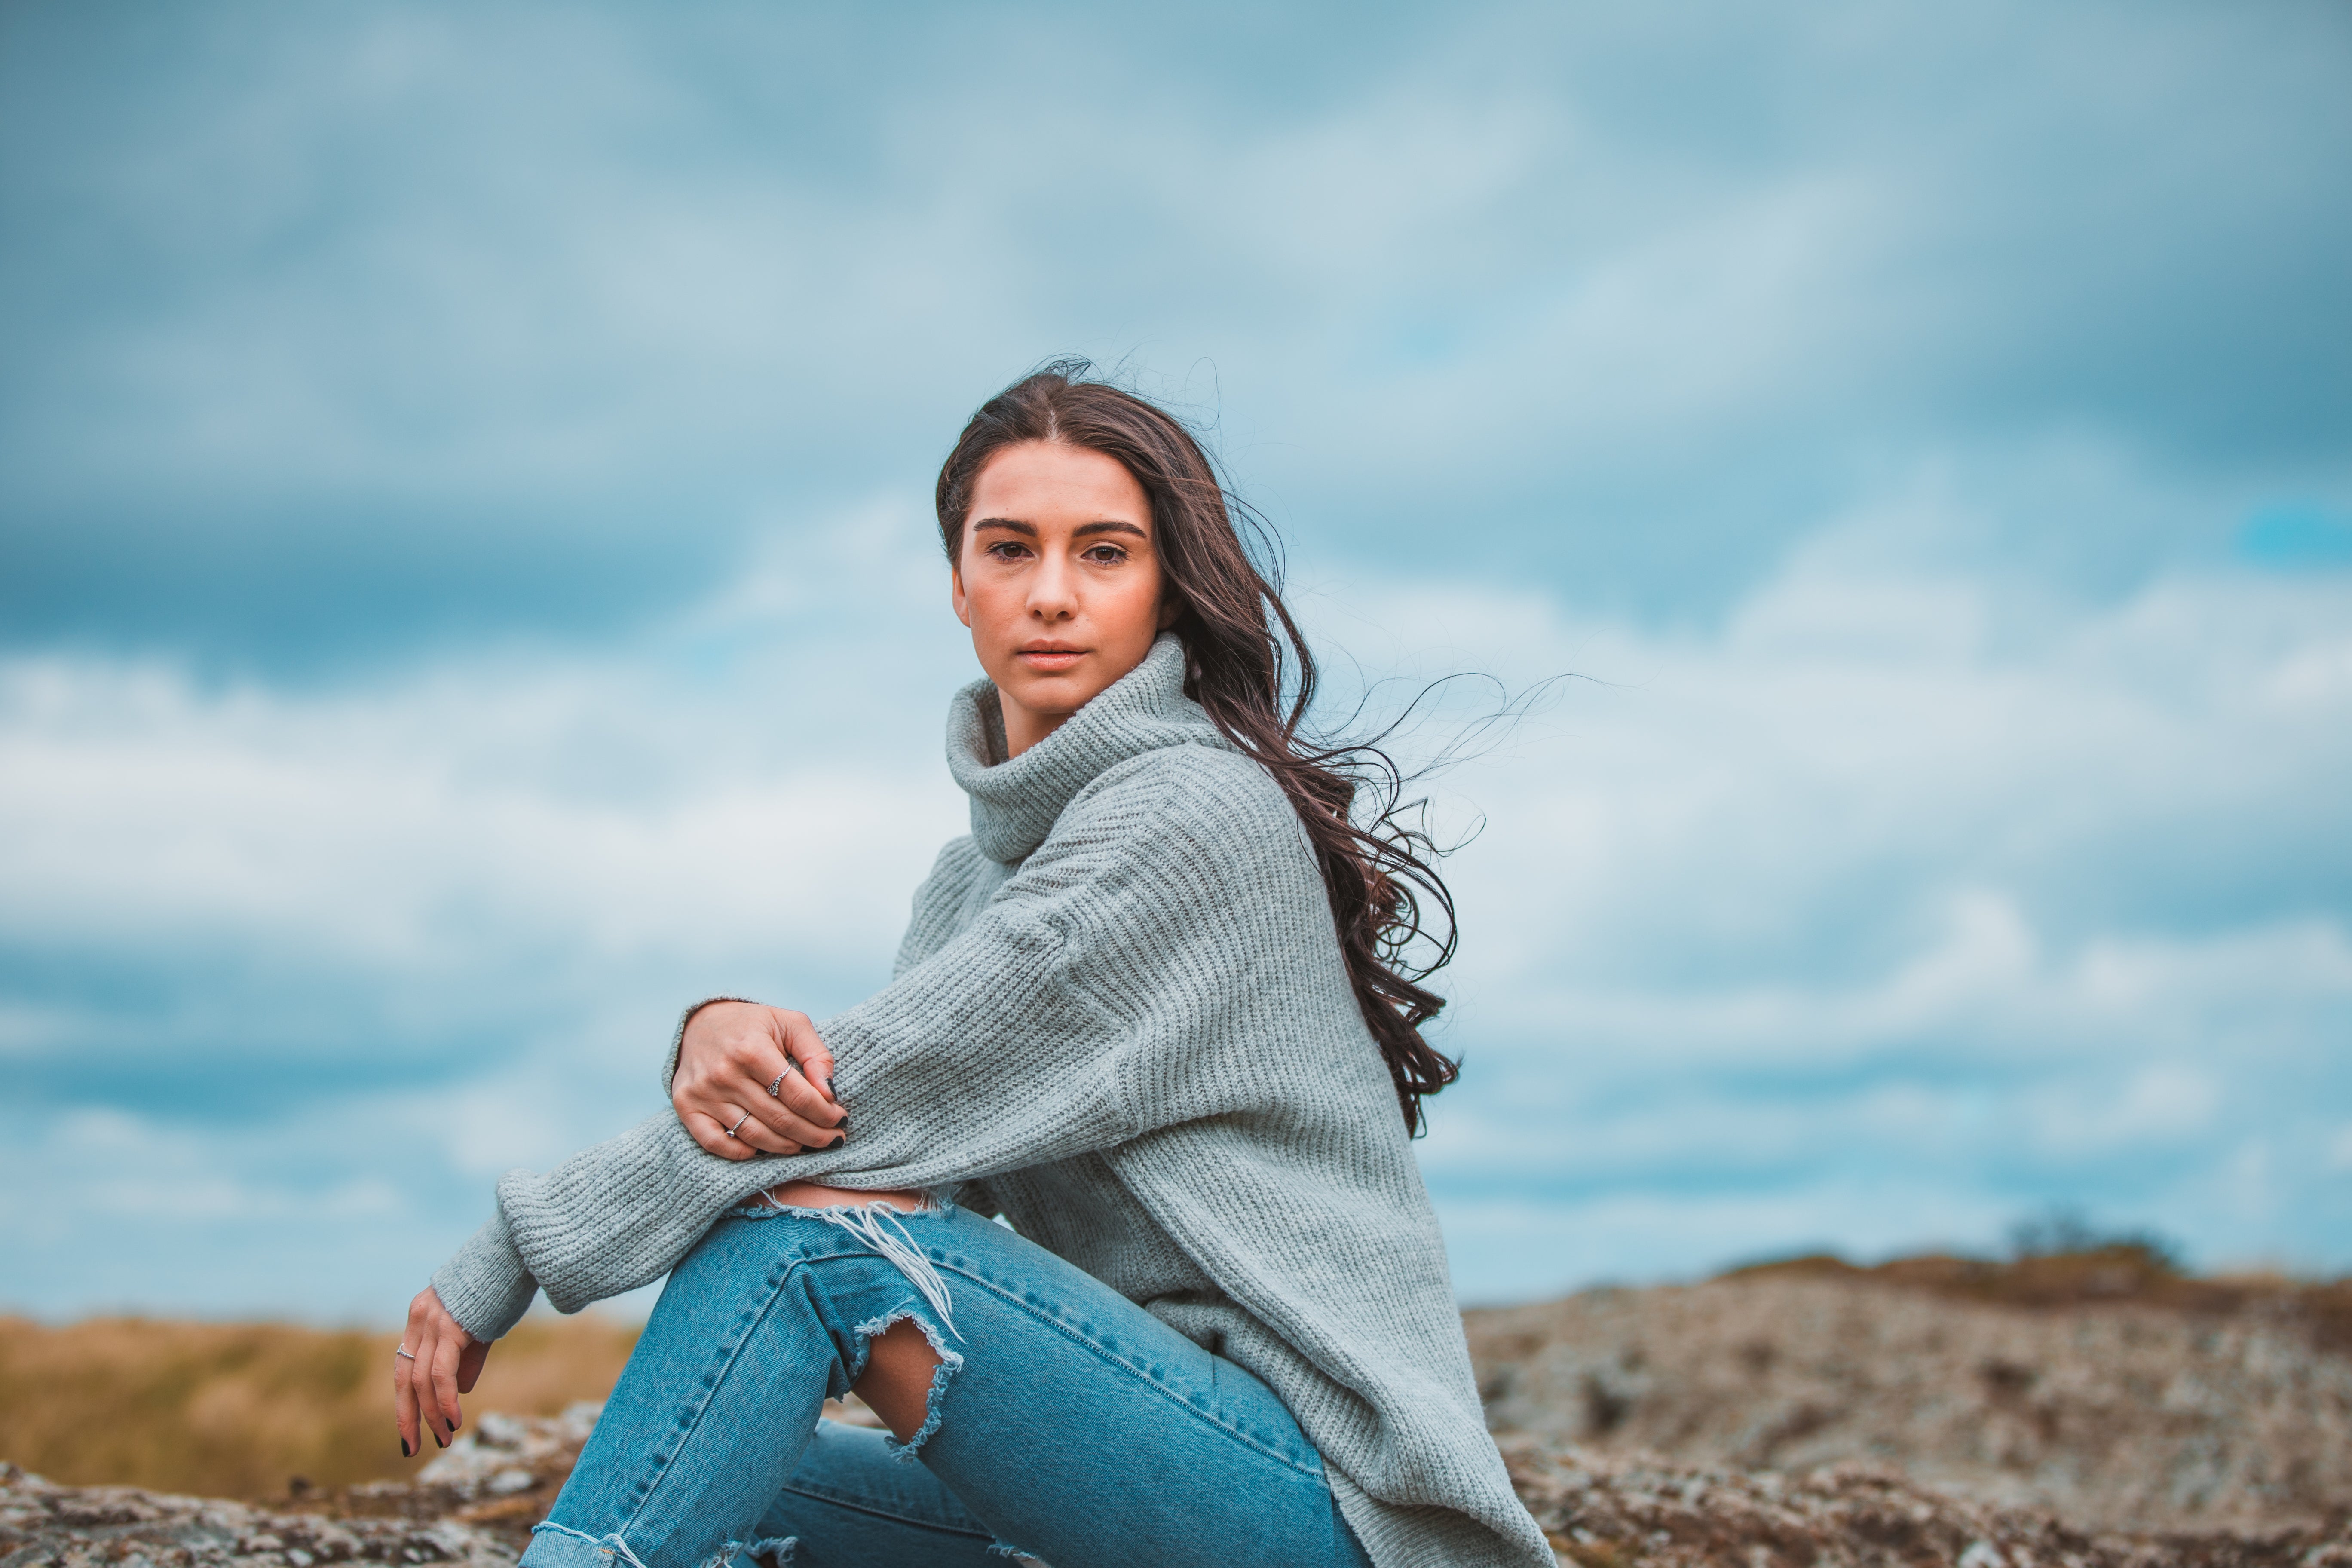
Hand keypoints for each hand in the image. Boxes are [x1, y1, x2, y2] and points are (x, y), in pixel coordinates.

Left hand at [395, 1286, 488, 1454]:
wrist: (518, 1250)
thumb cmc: (502, 1287)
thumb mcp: (479, 1327)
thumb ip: (467, 1358)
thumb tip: (459, 1391)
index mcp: (421, 1316)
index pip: (403, 1368)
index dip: (405, 1403)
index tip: (411, 1432)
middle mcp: (419, 1318)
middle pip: (403, 1379)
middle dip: (408, 1418)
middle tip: (412, 1448)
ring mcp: (432, 1321)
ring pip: (421, 1381)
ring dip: (432, 1414)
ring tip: (445, 1437)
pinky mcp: (450, 1325)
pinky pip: (440, 1372)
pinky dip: (445, 1400)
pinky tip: (454, 1418)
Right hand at [674, 1001, 844, 1159]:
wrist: (699, 1022)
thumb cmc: (753, 1025)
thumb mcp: (790, 1024)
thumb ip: (816, 1055)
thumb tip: (830, 1094)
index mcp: (752, 1049)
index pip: (798, 1095)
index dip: (825, 1113)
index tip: (841, 1119)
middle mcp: (724, 1074)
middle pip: (779, 1119)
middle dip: (814, 1134)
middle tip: (833, 1139)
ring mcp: (703, 1093)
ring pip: (754, 1136)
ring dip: (787, 1147)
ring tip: (807, 1144)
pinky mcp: (686, 1107)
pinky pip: (716, 1143)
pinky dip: (743, 1153)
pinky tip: (765, 1149)